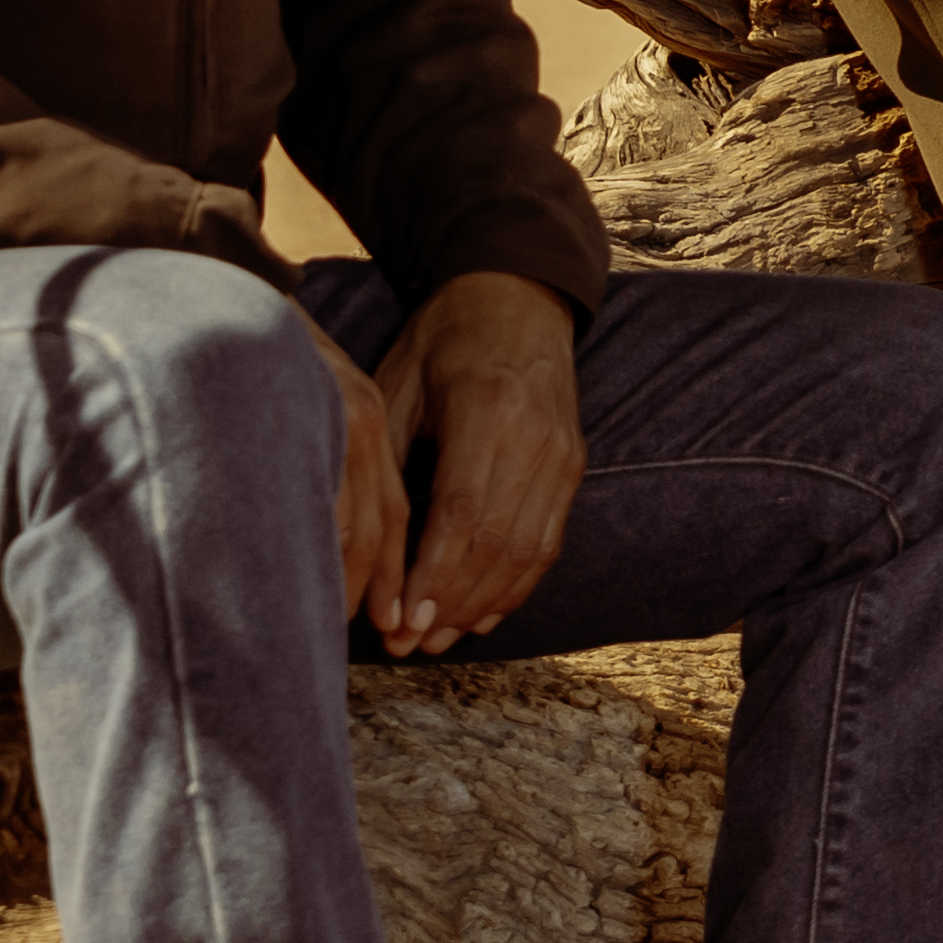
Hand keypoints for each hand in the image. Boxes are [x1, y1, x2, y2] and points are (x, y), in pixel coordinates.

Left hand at [328, 270, 589, 656]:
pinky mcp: (573, 466)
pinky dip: (515, 586)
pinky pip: (548, 543)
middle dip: (450, 606)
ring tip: (437, 640)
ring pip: (527, 554)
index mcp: (486, 412)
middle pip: (496, 546)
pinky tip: (480, 613)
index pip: (460, 517)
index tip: (400, 624)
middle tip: (407, 645)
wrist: (516, 297)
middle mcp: (535, 439)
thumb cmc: (441, 339)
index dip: (431, 579)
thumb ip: (391, 461)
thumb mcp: (399, 385)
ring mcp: (562, 454)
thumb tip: (369, 550)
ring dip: (481, 606)